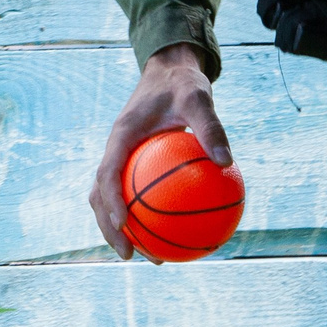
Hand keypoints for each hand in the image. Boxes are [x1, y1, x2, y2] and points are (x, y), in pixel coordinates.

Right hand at [91, 43, 232, 259]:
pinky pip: (134, 193)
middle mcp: (116, 150)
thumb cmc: (183, 84)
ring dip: (122, 229)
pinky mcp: (133, 163)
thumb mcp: (199, 98)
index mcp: (122, 135)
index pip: (107, 173)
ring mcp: (122, 158)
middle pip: (99, 196)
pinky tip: (171, 234)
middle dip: (109, 229)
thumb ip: (211, 127)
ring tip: (148, 256)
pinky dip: (145, 215)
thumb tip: (227, 162)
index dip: (110, 201)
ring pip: (110, 199)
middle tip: (129, 255)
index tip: (124, 224)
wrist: (170, 71)